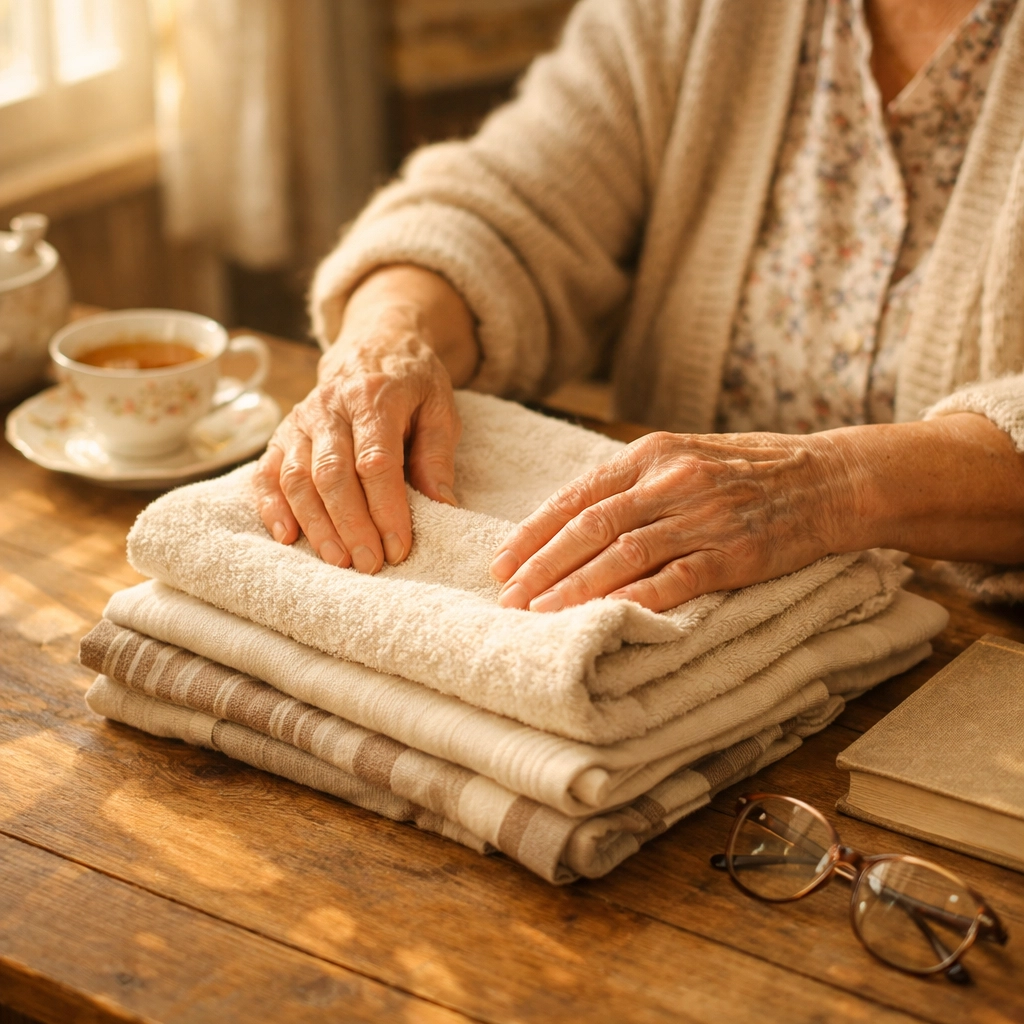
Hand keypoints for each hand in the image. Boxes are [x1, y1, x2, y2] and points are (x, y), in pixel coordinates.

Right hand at [254, 266, 477, 571]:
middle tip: (369, 564)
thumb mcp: (440, 407)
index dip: (387, 509)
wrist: (372, 345)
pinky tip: (287, 537)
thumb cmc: (412, 383)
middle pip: (333, 474)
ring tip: (338, 561)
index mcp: (375, 397)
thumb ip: (438, 454)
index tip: (398, 547)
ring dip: (315, 524)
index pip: (377, 462)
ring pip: (297, 478)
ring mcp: (301, 421)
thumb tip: (442, 505)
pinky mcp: (282, 434)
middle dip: (351, 525)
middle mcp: (330, 407)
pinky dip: (271, 507)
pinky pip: (267, 473)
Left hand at [489, 430, 855, 611]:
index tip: (501, 563)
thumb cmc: (749, 469)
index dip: (534, 533)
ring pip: (623, 556)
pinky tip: (605, 620)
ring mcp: (703, 517)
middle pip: (589, 528)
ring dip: (575, 589)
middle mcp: (671, 481)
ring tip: (539, 616)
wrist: (830, 478)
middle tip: (507, 599)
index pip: (577, 497)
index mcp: (651, 453)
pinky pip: (675, 580)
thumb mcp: (684, 456)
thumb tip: (573, 519)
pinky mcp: (733, 554)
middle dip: (541, 567)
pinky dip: (636, 601)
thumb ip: (632, 482)